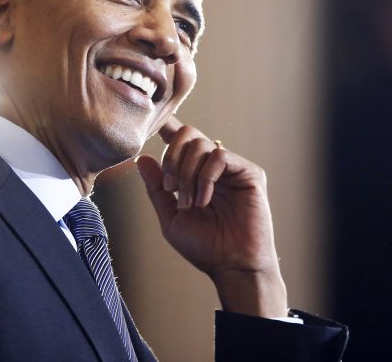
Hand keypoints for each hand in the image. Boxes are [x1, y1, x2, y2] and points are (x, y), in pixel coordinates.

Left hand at [135, 116, 287, 316]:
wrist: (232, 266)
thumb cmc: (204, 247)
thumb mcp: (171, 217)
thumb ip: (157, 188)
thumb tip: (142, 158)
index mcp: (195, 173)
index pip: (181, 139)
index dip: (167, 126)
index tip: (152, 124)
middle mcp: (214, 166)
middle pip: (188, 133)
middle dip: (172, 157)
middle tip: (170, 188)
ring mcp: (232, 168)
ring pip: (201, 144)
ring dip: (187, 174)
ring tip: (188, 203)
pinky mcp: (249, 173)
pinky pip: (220, 156)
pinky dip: (205, 178)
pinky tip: (204, 200)